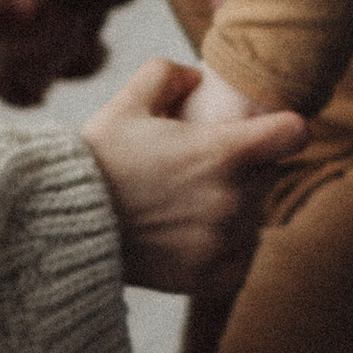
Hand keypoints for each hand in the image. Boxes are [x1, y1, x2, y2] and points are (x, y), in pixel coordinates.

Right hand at [78, 60, 303, 295]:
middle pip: (269, 174)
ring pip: (255, 216)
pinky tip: (199, 234)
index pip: (293, 133)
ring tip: (191, 202)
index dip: (281, 126)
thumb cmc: (95, 161)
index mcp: (221, 153)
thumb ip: (169, 75)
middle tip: (204, 166)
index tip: (265, 130)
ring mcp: (222, 242)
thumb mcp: (126, 102)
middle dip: (247, 166)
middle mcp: (231, 200)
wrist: (60, 227)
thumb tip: (198, 78)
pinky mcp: (209, 277)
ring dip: (235, 207)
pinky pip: (242, 258)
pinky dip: (229, 248)